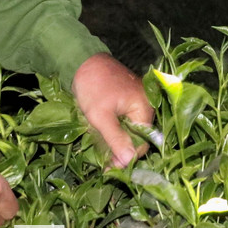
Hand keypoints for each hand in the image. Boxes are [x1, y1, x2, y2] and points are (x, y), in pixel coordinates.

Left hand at [71, 53, 154, 167]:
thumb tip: (129, 161)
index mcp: (144, 107)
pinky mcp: (128, 99)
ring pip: (129, 129)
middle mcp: (145, 104)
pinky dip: (114, 128)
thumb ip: (116, 139)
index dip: (126, 156)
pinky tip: (101, 131)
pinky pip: (124, 120)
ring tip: (99, 145)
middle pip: (136, 136)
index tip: (110, 168)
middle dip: (120, 148)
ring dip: (115, 139)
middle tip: (103, 162)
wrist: (82, 60)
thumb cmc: (92, 86)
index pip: (142, 142)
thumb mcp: (100, 116)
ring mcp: (137, 100)